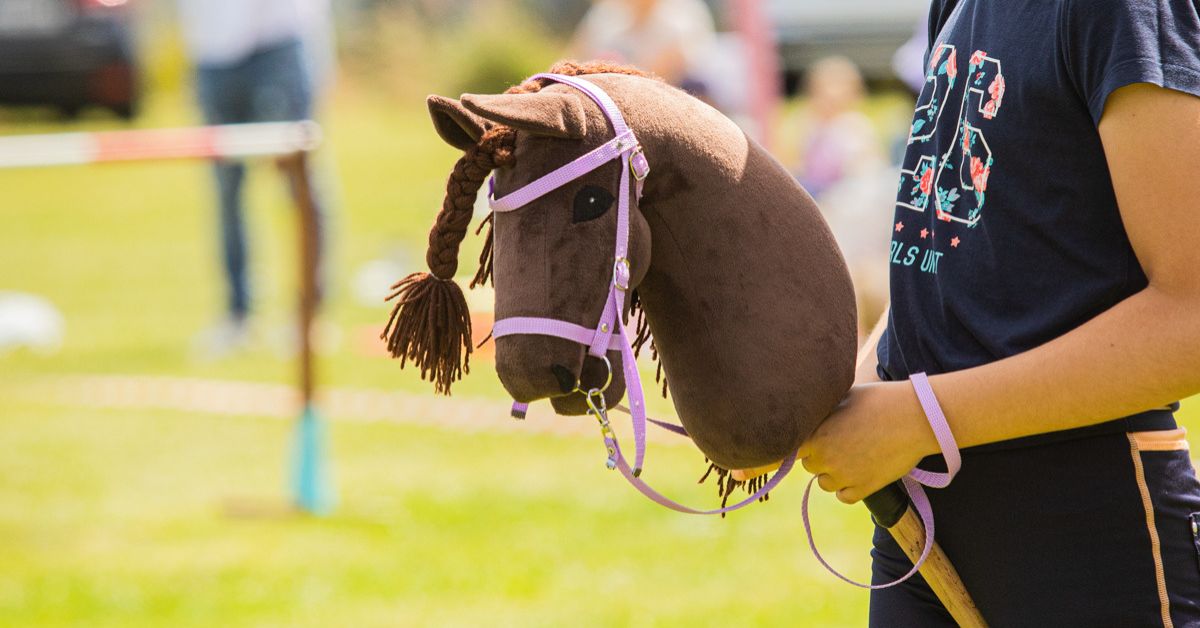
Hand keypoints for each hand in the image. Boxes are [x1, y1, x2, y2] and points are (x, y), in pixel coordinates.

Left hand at [797, 382, 936, 503]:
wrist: (914, 417)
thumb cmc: (880, 400)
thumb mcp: (843, 397)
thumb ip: (823, 412)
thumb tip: (810, 413)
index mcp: (816, 433)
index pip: (792, 448)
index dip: (803, 444)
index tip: (813, 441)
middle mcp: (825, 457)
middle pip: (809, 465)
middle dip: (820, 456)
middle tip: (840, 444)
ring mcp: (844, 475)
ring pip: (824, 483)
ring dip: (833, 474)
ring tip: (851, 457)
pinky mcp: (864, 487)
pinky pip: (844, 497)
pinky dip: (847, 489)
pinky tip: (857, 474)